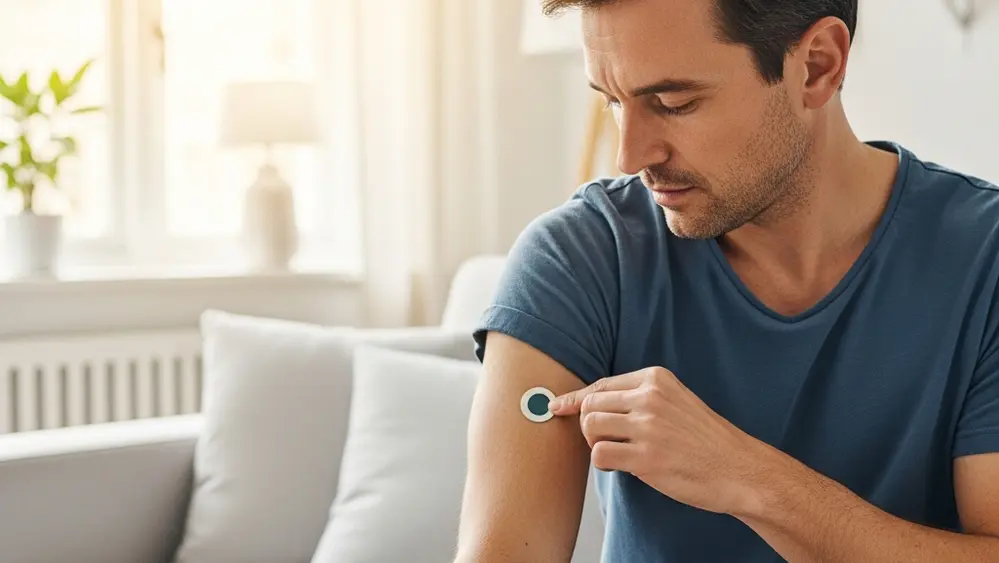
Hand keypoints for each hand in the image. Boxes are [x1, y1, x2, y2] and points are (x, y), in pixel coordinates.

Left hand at [548, 367, 779, 515]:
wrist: (738, 468)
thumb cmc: (705, 439)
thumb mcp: (676, 401)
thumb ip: (639, 397)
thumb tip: (589, 402)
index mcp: (656, 379)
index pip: (601, 385)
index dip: (576, 399)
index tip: (558, 406)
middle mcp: (650, 398)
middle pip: (591, 405)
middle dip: (590, 426)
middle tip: (608, 441)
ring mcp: (648, 427)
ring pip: (591, 427)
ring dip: (597, 444)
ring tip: (619, 453)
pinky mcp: (646, 458)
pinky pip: (599, 455)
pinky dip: (603, 463)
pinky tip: (623, 467)